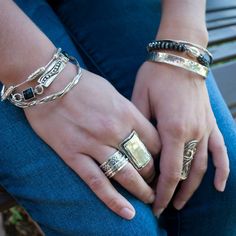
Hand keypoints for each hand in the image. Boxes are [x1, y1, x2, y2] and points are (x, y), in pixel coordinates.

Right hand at [24, 64, 160, 219]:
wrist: (48, 82)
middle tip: (156, 182)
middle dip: (154, 175)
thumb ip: (126, 111)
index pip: (155, 141)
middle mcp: (114, 130)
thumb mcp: (112, 92)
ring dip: (141, 191)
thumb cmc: (82, 84)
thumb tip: (138, 128)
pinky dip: (113, 201)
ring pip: (126, 175)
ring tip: (149, 200)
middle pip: (144, 160)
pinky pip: (97, 182)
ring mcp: (94, 144)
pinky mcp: (74, 154)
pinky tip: (128, 213)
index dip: (162, 155)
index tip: (162, 162)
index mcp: (126, 113)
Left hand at [132, 61, 228, 215]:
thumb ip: (141, 126)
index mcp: (173, 129)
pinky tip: (220, 185)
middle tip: (164, 208)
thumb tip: (139, 148)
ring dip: (193, 187)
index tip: (156, 206)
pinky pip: (220, 150)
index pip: (170, 171)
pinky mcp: (210, 123)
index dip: (163, 193)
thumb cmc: (157, 75)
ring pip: (202, 167)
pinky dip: (223, 169)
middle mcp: (193, 132)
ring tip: (181, 201)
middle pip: (186, 173)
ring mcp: (205, 128)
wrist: (180, 57)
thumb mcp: (140, 99)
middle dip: (174, 194)